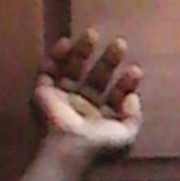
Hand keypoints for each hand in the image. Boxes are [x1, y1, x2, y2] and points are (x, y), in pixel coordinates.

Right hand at [32, 29, 142, 155]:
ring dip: (82, 51)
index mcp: (102, 117)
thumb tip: (133, 97)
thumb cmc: (100, 144)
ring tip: (93, 33)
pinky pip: (48, 70)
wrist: (71, 147)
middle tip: (120, 43)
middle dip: (108, 60)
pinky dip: (56, 56)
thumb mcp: (127, 135)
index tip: (135, 70)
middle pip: (96, 77)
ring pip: (73, 69)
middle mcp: (82, 106)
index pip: (116, 95)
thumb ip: (134, 116)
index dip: (126, 83)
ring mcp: (63, 98)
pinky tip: (66, 42)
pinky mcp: (43, 92)